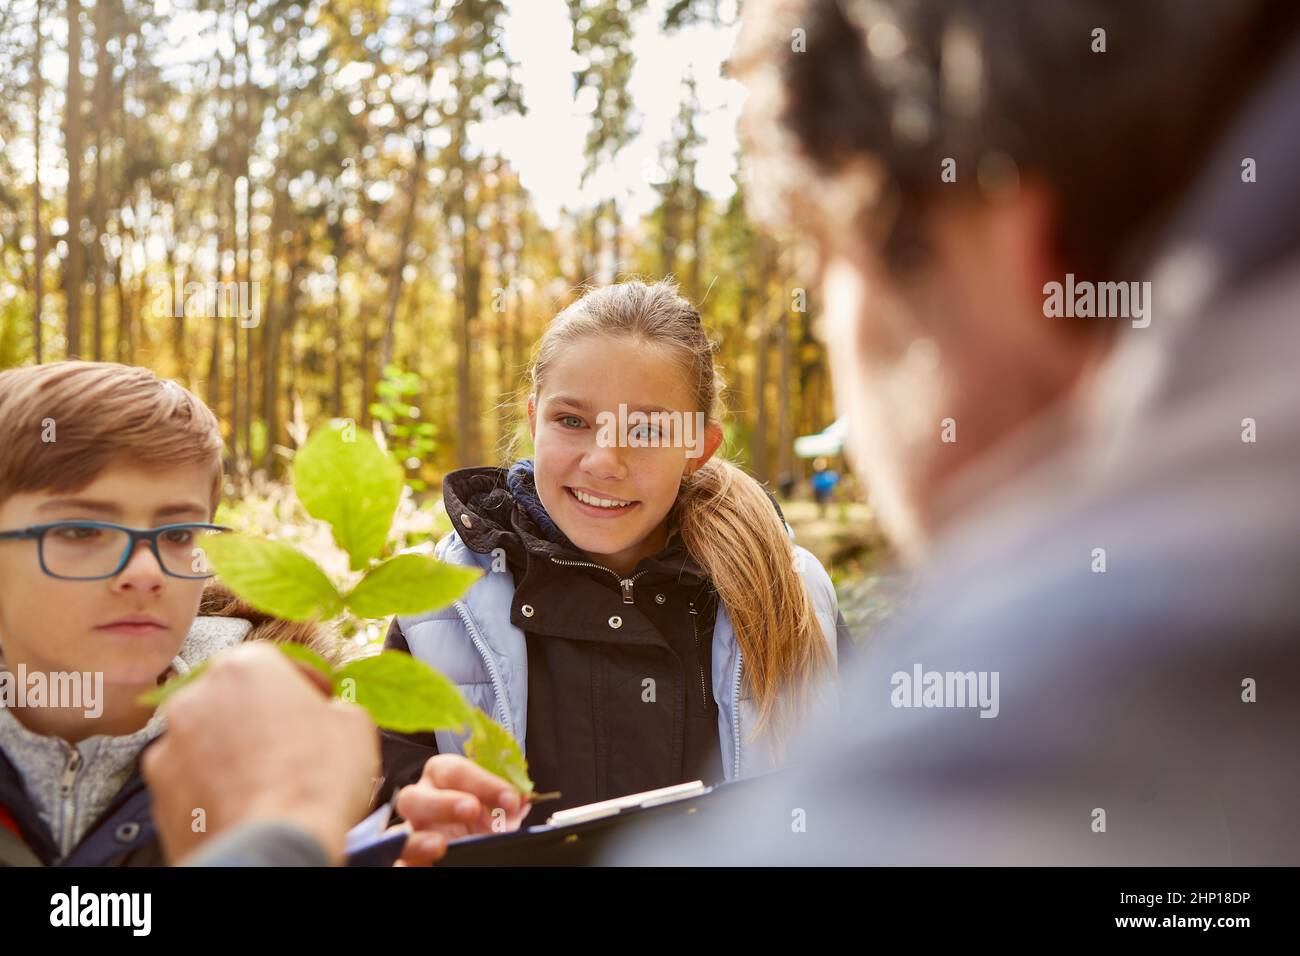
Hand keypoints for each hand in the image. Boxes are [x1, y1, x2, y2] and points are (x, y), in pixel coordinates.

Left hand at [142, 642, 379, 864]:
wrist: (273, 848)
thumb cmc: (314, 784)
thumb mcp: (355, 724)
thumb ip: (334, 704)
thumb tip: (328, 714)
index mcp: (243, 666)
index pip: (275, 660)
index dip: (303, 684)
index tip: (318, 701)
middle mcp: (195, 698)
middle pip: (233, 697)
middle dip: (260, 715)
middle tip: (292, 741)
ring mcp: (169, 746)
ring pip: (207, 738)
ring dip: (232, 750)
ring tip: (268, 779)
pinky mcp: (157, 793)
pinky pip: (190, 778)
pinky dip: (212, 786)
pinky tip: (245, 802)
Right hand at [393, 754, 530, 865]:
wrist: (478, 847)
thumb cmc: (485, 820)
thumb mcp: (501, 810)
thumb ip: (508, 803)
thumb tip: (523, 799)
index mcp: (443, 780)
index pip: (452, 770)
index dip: (481, 781)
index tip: (510, 797)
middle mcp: (421, 803)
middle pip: (413, 796)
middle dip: (443, 803)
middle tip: (471, 810)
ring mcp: (411, 833)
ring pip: (398, 832)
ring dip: (419, 839)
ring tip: (441, 845)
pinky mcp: (407, 859)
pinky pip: (398, 863)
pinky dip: (408, 864)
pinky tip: (430, 865)